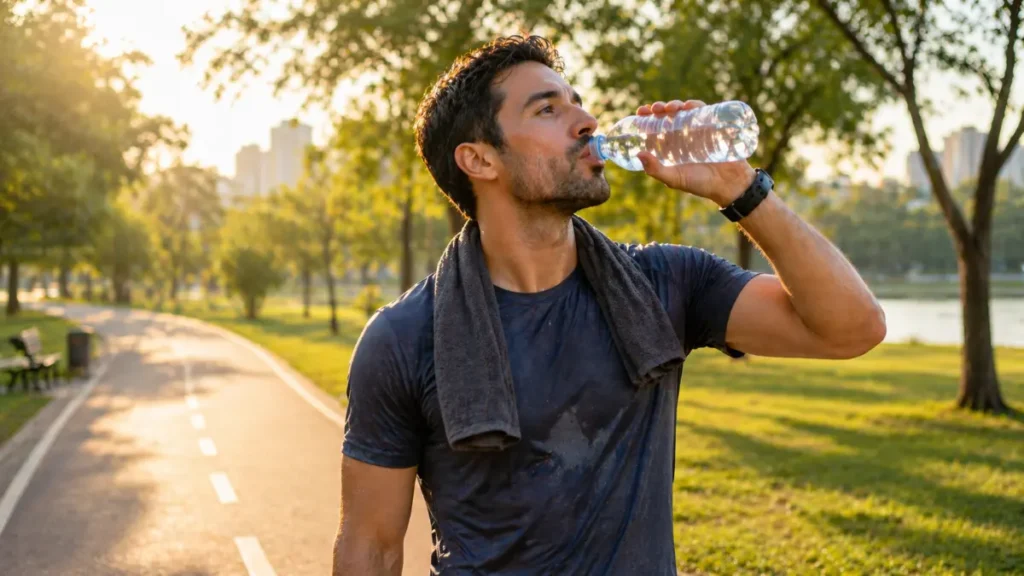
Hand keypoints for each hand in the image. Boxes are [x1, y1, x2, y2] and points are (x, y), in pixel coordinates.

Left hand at [635, 99, 755, 205]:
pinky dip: (695, 105)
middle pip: (667, 116)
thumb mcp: (674, 179)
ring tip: (672, 107)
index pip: (654, 127)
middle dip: (660, 108)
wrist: (729, 184)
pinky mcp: (713, 126)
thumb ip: (655, 170)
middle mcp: (681, 136)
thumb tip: (638, 154)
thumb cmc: (699, 184)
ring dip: (675, 104)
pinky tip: (689, 105)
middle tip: (655, 108)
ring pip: (683, 111)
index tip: (641, 111)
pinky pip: (703, 111)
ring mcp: (697, 130)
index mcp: (669, 146)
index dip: (646, 117)